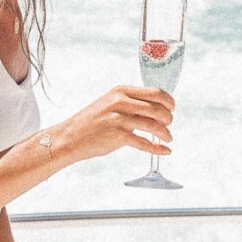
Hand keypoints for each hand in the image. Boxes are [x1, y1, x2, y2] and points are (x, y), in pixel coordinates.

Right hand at [51, 86, 173, 163]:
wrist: (70, 137)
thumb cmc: (91, 122)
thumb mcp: (110, 103)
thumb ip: (130, 102)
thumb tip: (154, 108)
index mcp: (121, 91)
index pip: (156, 92)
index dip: (169, 102)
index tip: (171, 109)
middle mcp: (121, 102)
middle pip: (158, 108)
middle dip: (169, 118)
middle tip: (169, 125)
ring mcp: (119, 119)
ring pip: (154, 125)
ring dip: (165, 133)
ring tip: (167, 138)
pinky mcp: (118, 136)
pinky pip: (145, 142)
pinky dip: (157, 148)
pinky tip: (164, 151)